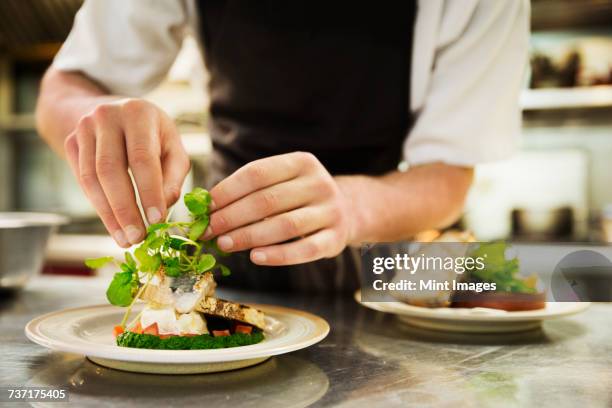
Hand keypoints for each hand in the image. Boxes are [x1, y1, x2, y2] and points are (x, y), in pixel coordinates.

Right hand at [64, 98, 189, 247]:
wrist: (114, 112)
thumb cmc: (153, 135)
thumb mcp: (173, 147)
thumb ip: (174, 176)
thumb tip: (165, 204)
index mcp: (138, 113)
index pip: (142, 158)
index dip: (149, 192)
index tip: (156, 220)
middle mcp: (107, 116)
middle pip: (111, 170)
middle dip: (124, 209)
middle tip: (137, 238)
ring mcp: (84, 128)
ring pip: (92, 178)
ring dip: (109, 214)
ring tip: (125, 239)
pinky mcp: (71, 142)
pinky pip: (82, 180)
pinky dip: (98, 206)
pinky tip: (113, 225)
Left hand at [204, 152, 354, 265]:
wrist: (348, 210)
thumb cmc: (301, 197)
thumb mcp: (284, 182)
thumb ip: (252, 190)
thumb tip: (209, 207)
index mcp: (302, 162)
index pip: (257, 173)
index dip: (227, 190)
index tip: (206, 207)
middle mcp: (319, 183)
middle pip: (267, 200)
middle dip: (232, 217)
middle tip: (208, 230)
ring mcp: (330, 211)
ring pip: (284, 225)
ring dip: (249, 236)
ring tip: (224, 244)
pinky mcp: (336, 238)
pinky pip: (305, 250)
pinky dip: (278, 256)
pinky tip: (255, 258)